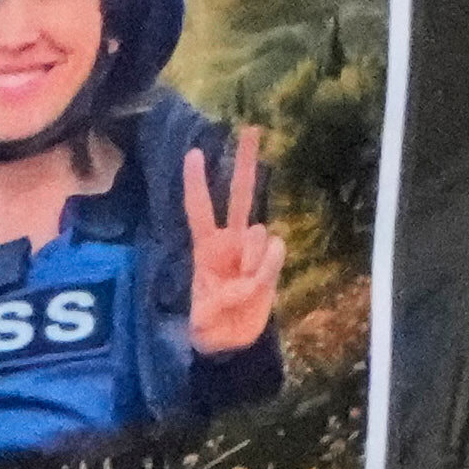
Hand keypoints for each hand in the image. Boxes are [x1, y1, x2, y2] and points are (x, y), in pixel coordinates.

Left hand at [178, 132, 282, 361]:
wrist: (234, 340)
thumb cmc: (210, 327)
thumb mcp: (202, 320)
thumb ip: (218, 301)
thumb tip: (242, 283)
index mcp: (205, 248)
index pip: (199, 210)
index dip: (196, 183)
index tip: (193, 153)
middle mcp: (230, 240)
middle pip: (241, 194)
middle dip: (245, 161)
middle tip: (251, 128)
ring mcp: (253, 249)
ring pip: (261, 233)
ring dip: (254, 261)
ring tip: (243, 287)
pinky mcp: (271, 260)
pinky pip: (276, 252)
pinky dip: (267, 270)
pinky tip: (257, 286)